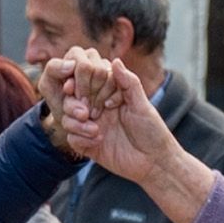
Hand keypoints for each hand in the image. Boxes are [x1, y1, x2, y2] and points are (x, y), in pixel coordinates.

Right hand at [48, 56, 216, 222]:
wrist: (155, 162)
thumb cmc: (152, 131)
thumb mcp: (142, 104)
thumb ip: (128, 83)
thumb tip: (115, 60)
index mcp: (108, 96)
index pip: (86, 83)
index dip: (79, 83)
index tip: (77, 86)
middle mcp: (97, 110)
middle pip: (72, 100)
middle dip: (74, 104)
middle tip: (86, 112)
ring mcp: (91, 127)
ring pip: (68, 119)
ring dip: (77, 123)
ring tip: (96, 130)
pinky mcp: (88, 146)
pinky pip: (73, 138)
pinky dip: (81, 138)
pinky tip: (98, 141)